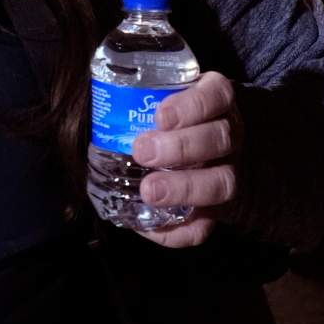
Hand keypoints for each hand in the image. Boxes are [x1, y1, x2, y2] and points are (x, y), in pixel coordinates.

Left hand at [130, 71, 239, 247]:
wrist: (196, 147)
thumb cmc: (165, 115)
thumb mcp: (160, 94)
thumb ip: (138, 95)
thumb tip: (95, 90)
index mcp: (216, 100)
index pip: (217, 95)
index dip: (192, 106)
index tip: (161, 116)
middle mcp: (228, 134)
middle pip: (220, 139)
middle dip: (181, 147)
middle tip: (142, 151)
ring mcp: (228, 172)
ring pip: (222, 183)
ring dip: (184, 188)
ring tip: (148, 191)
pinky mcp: (217, 210)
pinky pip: (205, 227)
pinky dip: (178, 232)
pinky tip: (149, 228)